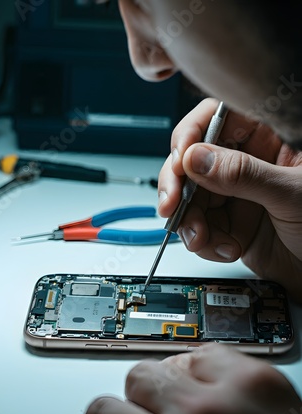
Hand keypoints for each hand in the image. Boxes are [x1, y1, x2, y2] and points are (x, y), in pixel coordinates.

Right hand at [158, 98, 301, 301]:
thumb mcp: (292, 193)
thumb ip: (243, 174)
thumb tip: (197, 158)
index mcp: (269, 139)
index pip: (217, 118)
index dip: (191, 134)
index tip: (180, 161)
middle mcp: (247, 162)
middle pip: (192, 160)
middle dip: (177, 186)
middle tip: (171, 204)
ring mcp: (234, 194)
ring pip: (189, 197)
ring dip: (189, 221)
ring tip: (202, 238)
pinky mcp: (228, 223)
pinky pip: (198, 226)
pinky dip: (203, 242)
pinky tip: (226, 248)